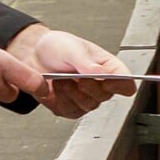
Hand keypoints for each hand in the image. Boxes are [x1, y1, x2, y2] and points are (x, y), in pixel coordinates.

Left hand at [7, 25, 134, 118]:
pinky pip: (71, 111)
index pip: (126, 81)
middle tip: (78, 77)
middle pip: (106, 96)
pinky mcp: (70, 108)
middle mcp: (99, 84)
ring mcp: (85, 97)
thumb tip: (101, 72)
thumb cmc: (57, 47)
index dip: (122, 84)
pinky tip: (56, 87)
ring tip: (61, 78)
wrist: (33, 55)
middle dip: (90, 87)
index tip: (108, 81)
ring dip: (73, 93)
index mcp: (107, 66)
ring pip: (89, 106)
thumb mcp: (71, 48)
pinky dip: (61, 100)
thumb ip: (86, 62)